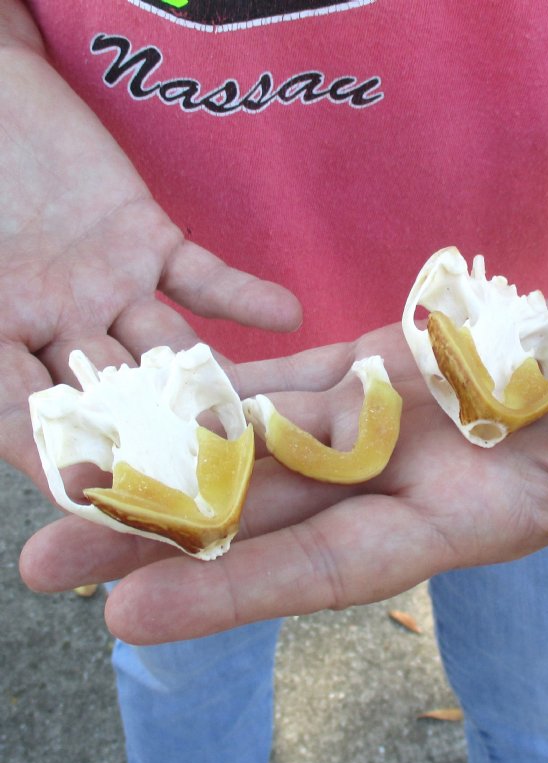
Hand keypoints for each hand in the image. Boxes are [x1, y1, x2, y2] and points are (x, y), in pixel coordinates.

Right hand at [0, 38, 300, 486]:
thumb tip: (5, 417)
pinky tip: (287, 314)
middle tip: (217, 482)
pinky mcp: (147, 239)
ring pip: (171, 350)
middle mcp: (61, 333)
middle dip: (165, 440)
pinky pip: (202, 275)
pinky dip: (242, 293)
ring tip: (262, 418)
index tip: (116, 507)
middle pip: (120, 399)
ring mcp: (110, 288)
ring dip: (215, 383)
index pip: (35, 421)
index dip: (70, 464)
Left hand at [20, 287, 547, 721]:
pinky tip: (154, 389)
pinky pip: (287, 375)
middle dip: (162, 531)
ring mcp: (382, 416)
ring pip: (258, 436)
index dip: (240, 592)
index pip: (334, 568)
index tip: (131, 617)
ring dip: (170, 451)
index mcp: (461, 521)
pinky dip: (223, 382)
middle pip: (265, 509)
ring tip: (67, 466)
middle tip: (41, 560)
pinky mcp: (379, 362)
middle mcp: (402, 476)